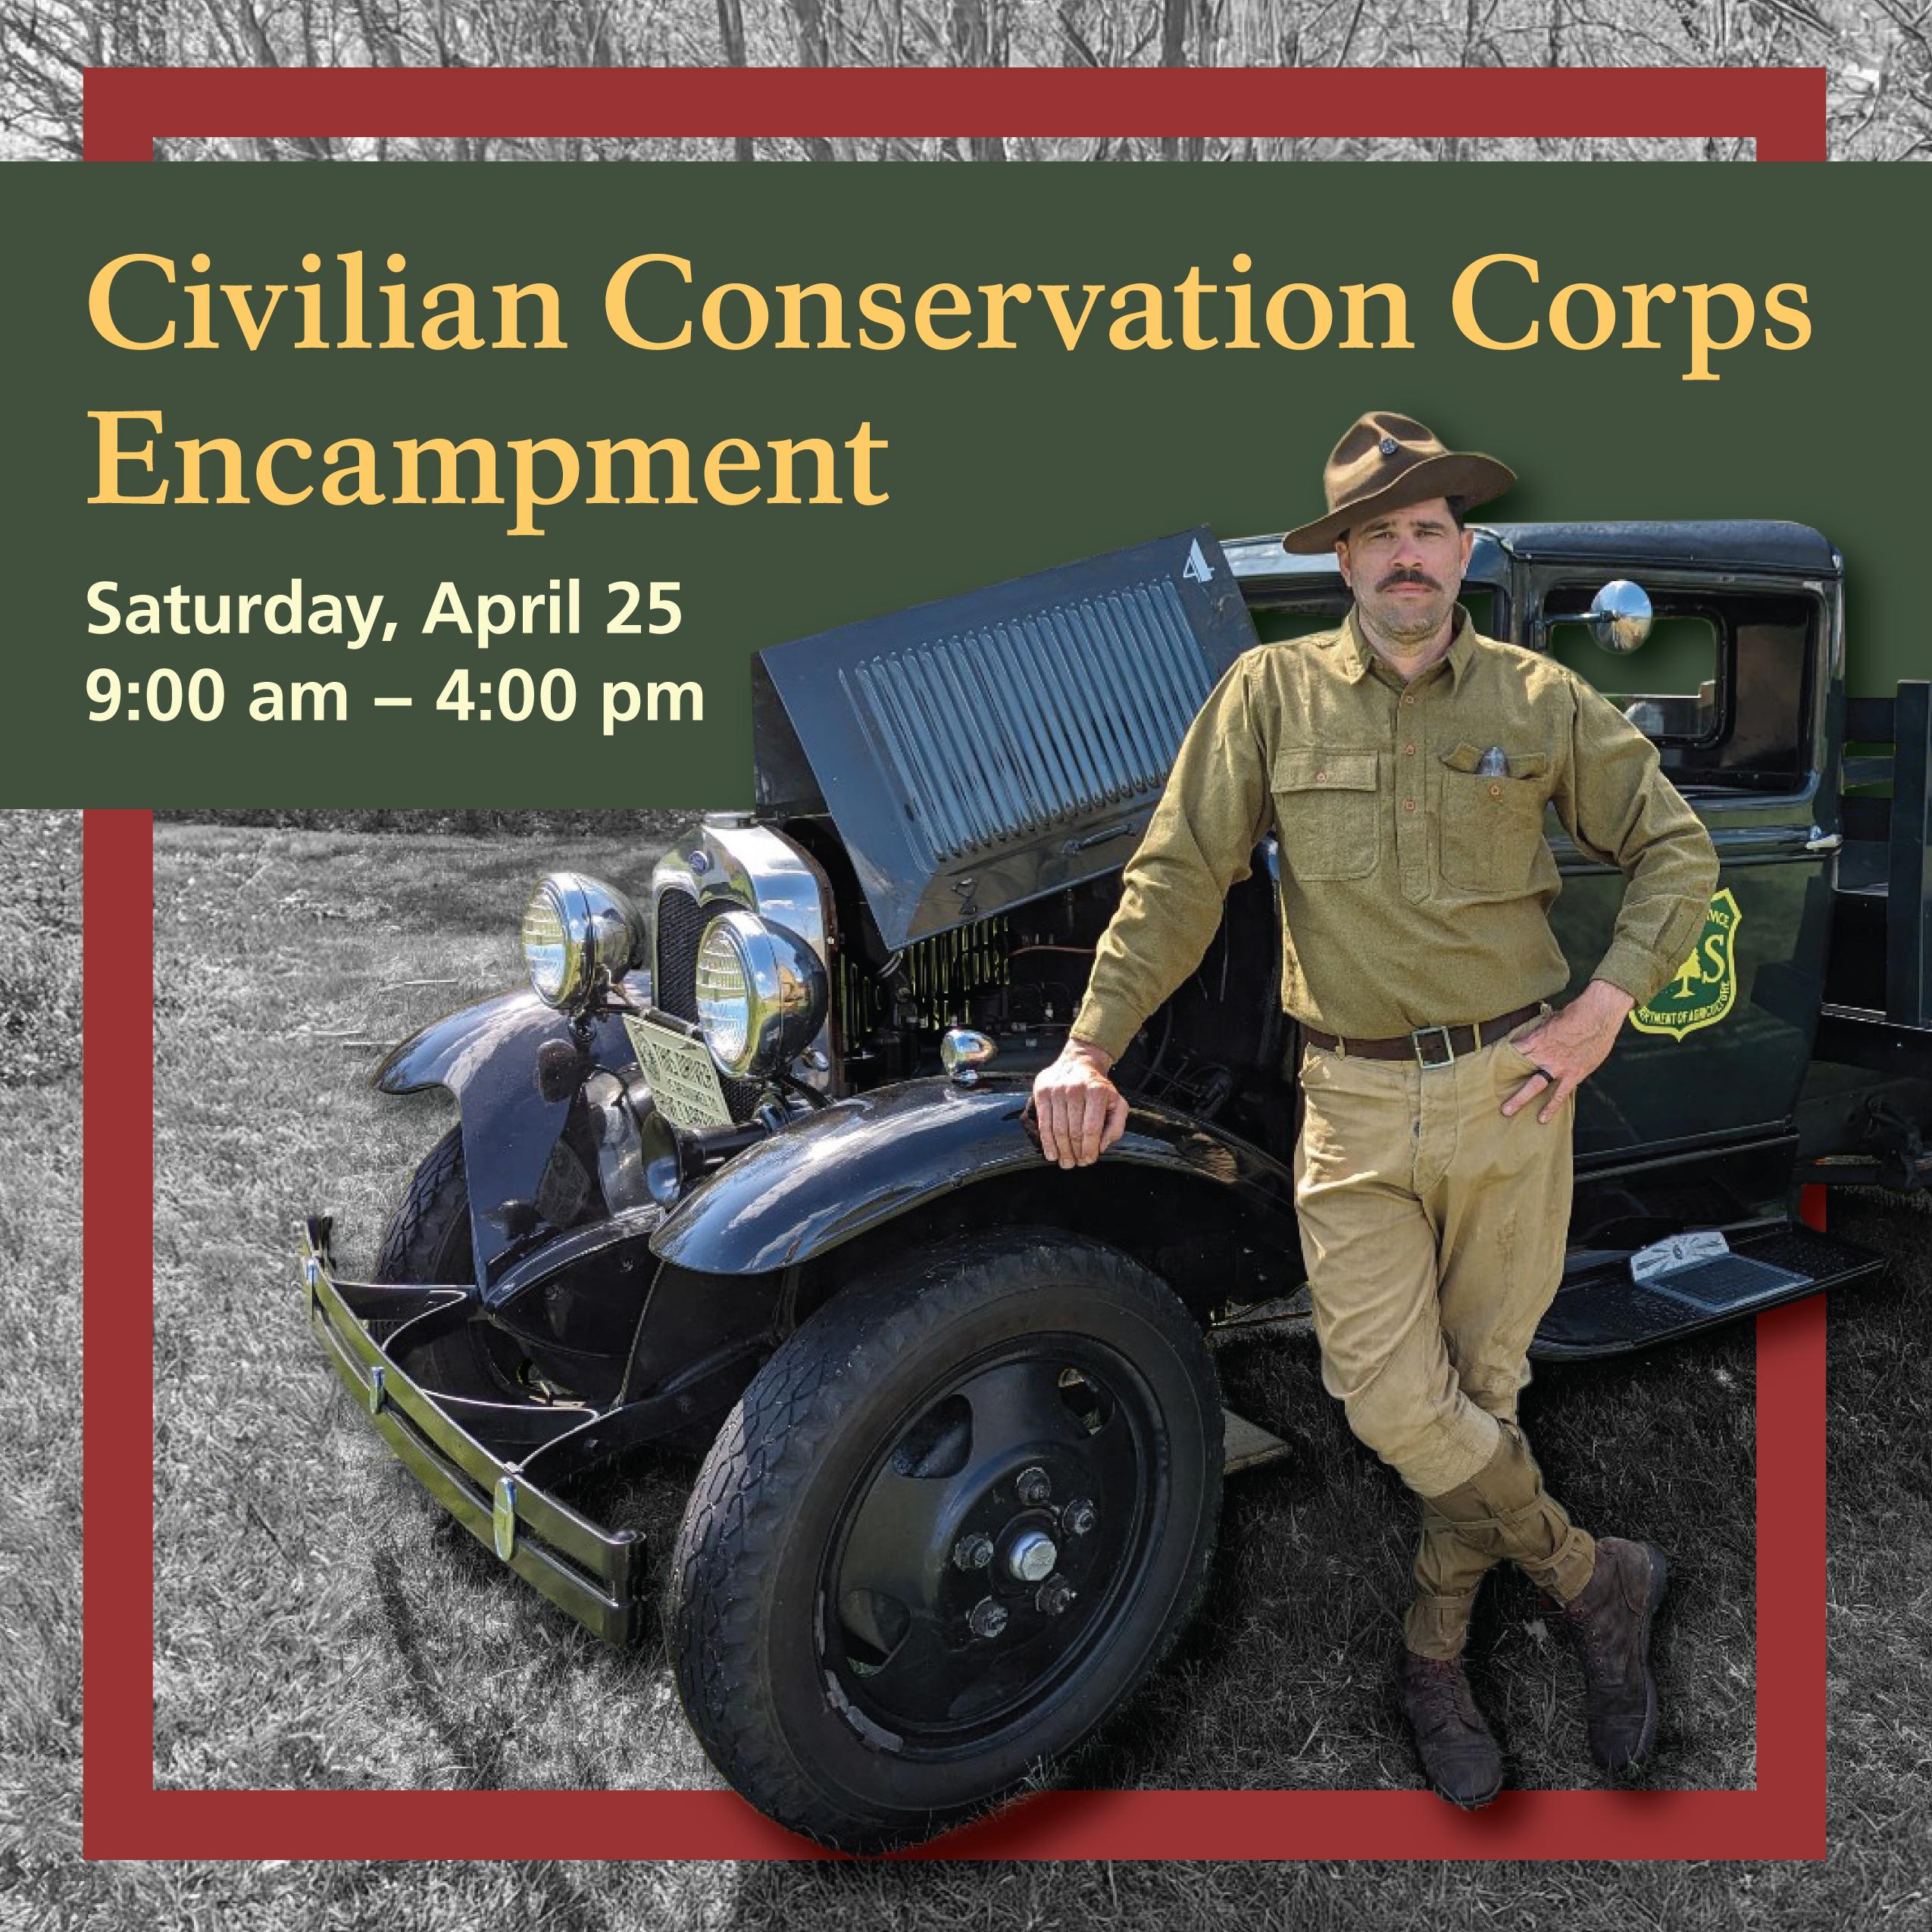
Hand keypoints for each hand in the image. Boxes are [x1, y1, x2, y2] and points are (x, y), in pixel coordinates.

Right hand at [1031, 1040, 1129, 1167]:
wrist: (1079, 1062)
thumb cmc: (1099, 1088)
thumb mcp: (1117, 1103)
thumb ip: (1116, 1126)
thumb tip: (1101, 1147)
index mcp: (1097, 1091)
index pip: (1091, 1128)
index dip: (1089, 1148)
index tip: (1089, 1160)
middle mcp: (1075, 1088)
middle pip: (1073, 1130)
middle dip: (1075, 1152)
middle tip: (1075, 1164)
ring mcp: (1056, 1089)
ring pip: (1057, 1129)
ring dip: (1061, 1150)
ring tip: (1065, 1162)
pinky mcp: (1042, 1091)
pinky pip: (1043, 1122)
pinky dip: (1047, 1141)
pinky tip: (1051, 1154)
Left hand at [1499, 980, 1634, 1124]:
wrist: (1599, 1015)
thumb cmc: (1576, 1013)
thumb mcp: (1551, 1019)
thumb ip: (1541, 1030)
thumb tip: (1535, 1033)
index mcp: (1536, 1039)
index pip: (1513, 1052)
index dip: (1502, 1060)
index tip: (1493, 1067)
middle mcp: (1543, 1055)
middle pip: (1518, 1071)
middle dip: (1503, 1080)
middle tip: (1489, 1087)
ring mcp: (1558, 1066)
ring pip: (1535, 1086)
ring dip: (1521, 1098)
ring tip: (1508, 1111)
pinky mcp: (1573, 1074)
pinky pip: (1560, 1094)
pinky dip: (1551, 1106)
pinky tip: (1543, 1117)